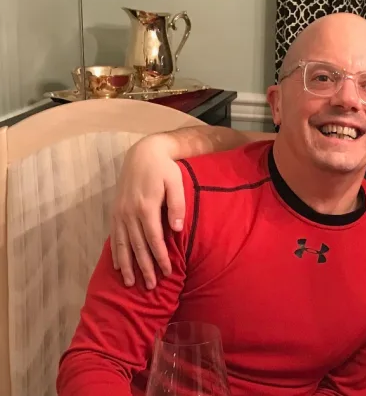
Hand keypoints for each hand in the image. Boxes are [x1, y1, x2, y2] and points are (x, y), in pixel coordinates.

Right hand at [110, 134, 185, 288]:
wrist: (142, 154)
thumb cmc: (164, 169)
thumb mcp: (176, 182)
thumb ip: (177, 205)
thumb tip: (177, 230)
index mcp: (146, 207)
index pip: (154, 239)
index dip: (160, 257)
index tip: (167, 272)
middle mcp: (130, 213)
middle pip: (138, 246)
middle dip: (144, 268)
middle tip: (151, 287)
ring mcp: (120, 213)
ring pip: (122, 244)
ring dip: (127, 265)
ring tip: (130, 283)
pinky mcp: (115, 212)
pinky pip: (113, 236)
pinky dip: (115, 252)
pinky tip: (117, 265)